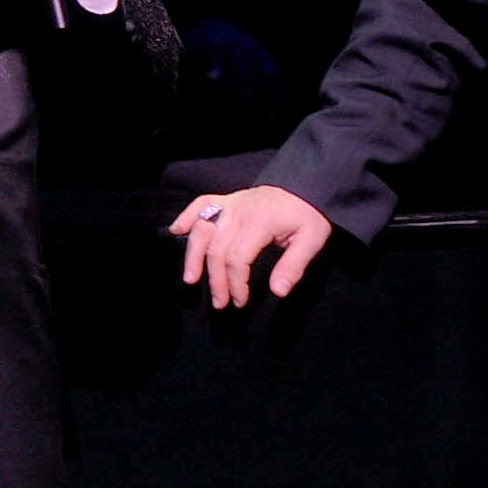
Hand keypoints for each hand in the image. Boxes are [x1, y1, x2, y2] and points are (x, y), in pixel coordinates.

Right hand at [170, 185, 330, 309]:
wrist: (306, 184)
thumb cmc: (308, 215)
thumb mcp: (312, 240)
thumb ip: (294, 266)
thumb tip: (278, 292)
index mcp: (259, 222)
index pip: (237, 258)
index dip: (235, 284)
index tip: (240, 302)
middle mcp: (239, 211)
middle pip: (216, 249)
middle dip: (216, 280)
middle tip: (220, 303)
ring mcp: (230, 203)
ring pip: (202, 230)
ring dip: (193, 256)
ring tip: (190, 279)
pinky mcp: (227, 199)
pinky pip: (201, 204)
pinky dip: (186, 217)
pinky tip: (176, 231)